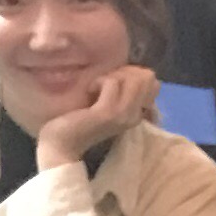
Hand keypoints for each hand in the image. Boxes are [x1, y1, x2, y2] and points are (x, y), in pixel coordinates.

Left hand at [35, 65, 158, 171]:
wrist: (62, 144)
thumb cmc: (81, 123)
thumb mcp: (108, 106)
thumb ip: (123, 93)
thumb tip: (133, 74)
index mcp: (138, 114)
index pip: (153, 82)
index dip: (134, 74)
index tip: (115, 81)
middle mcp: (135, 116)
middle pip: (147, 77)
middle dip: (125, 71)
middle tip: (105, 82)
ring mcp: (123, 115)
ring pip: (132, 79)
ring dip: (112, 75)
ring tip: (98, 86)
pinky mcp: (108, 114)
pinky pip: (112, 83)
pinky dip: (99, 81)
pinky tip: (90, 91)